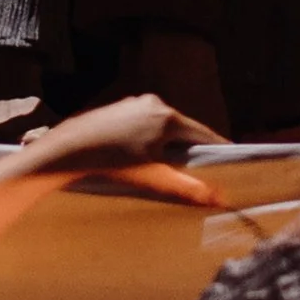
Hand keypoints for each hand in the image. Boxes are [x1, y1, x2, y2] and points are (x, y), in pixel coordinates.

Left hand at [20, 92, 223, 202]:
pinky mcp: (120, 107)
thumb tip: (218, 197)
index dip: (218, 149)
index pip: (203, 134)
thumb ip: (187, 186)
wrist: (68, 150)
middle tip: (201, 172)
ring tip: (171, 168)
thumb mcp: (153, 178)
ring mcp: (135, 102)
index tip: (231, 163)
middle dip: (192, 150)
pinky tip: (145, 157)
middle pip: (184, 129)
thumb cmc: (113, 164)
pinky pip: (147, 124)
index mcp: (167, 117)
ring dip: (171, 146)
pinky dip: (153, 140)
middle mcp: (154, 103)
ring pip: (164, 127)